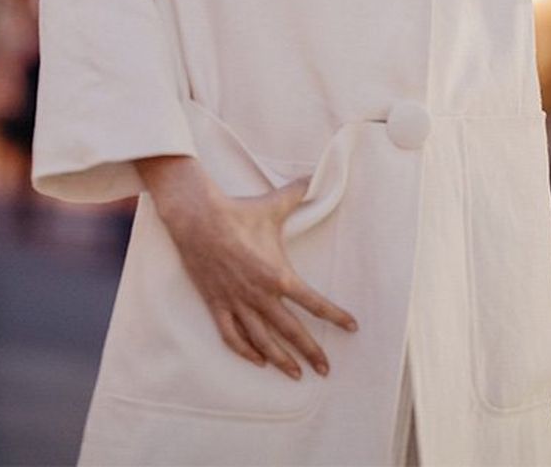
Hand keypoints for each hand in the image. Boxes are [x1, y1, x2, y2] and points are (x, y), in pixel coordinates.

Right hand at [137, 157, 357, 379]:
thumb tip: (313, 178)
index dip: (335, 315)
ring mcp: (236, 302)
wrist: (198, 219)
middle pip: (290, 331)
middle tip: (326, 369)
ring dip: (281, 359)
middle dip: (310, 351)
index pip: (313, 302)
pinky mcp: (217, 304)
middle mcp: (259, 295)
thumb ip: (297, 194)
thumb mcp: (274, 204)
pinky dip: (245, 351)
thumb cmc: (239, 213)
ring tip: (296, 373)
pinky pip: (231, 336)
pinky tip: (257, 359)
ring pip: (262, 340)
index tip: (352, 327)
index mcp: (277, 275)